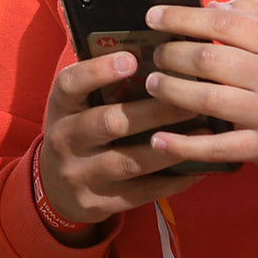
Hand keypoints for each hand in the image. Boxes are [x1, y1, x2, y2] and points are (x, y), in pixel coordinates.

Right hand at [38, 49, 200, 236]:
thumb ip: (104, 83)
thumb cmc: (80, 129)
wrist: (55, 188)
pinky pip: (141, 193)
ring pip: (130, 162)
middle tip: (189, 101)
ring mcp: (80, 174)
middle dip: (153, 112)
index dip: (98, 70)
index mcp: (60, 106)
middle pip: (110, 123)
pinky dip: (172, 180)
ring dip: (170, 148)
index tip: (132, 58)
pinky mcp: (98, 203)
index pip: (71, 84)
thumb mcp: (78, 104)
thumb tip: (154, 53)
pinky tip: (197, 167)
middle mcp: (65, 139)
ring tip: (203, 133)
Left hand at [143, 0, 257, 178]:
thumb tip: (212, 4)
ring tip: (153, 83)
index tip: (154, 16)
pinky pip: (215, 147)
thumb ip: (255, 13)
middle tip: (156, 53)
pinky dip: (183, 145)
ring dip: (170, 90)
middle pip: (209, 60)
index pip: (223, 22)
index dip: (182, 18)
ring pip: (207, 100)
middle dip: (172, 54)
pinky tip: (158, 139)